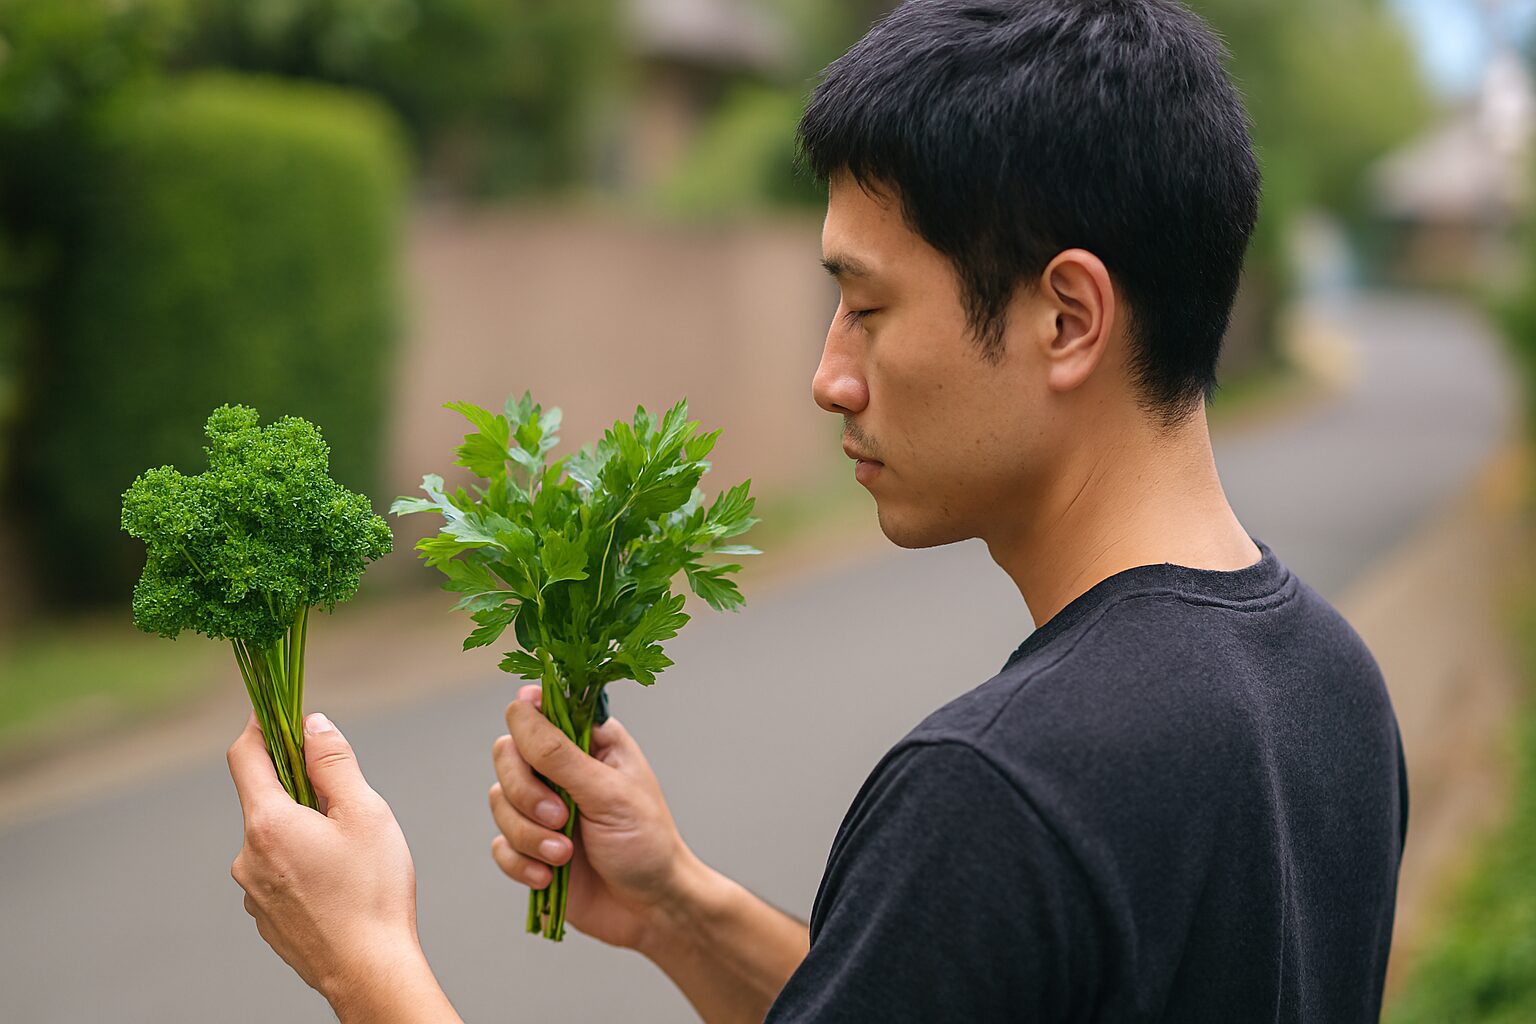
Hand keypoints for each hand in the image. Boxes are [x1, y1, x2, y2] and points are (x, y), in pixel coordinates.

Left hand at [227, 712, 448, 1018]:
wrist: (368, 971)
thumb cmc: (372, 893)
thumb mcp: (365, 812)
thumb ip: (334, 763)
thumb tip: (312, 725)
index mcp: (268, 823)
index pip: (244, 755)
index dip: (259, 725)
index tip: (276, 711)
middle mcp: (247, 855)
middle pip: (264, 798)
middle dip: (299, 787)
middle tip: (345, 800)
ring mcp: (252, 890)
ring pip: (274, 838)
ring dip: (303, 829)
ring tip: (350, 853)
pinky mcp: (264, 916)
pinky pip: (277, 872)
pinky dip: (301, 863)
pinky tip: (338, 882)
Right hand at [489, 686, 699, 949]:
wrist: (651, 910)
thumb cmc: (645, 842)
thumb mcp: (607, 793)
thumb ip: (559, 754)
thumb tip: (520, 706)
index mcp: (590, 742)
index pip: (540, 710)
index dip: (527, 722)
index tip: (533, 750)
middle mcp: (561, 769)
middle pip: (507, 755)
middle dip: (526, 792)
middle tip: (560, 817)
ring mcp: (543, 809)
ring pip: (499, 802)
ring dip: (528, 834)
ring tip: (564, 855)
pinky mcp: (531, 848)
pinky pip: (499, 845)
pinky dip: (520, 863)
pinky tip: (549, 876)